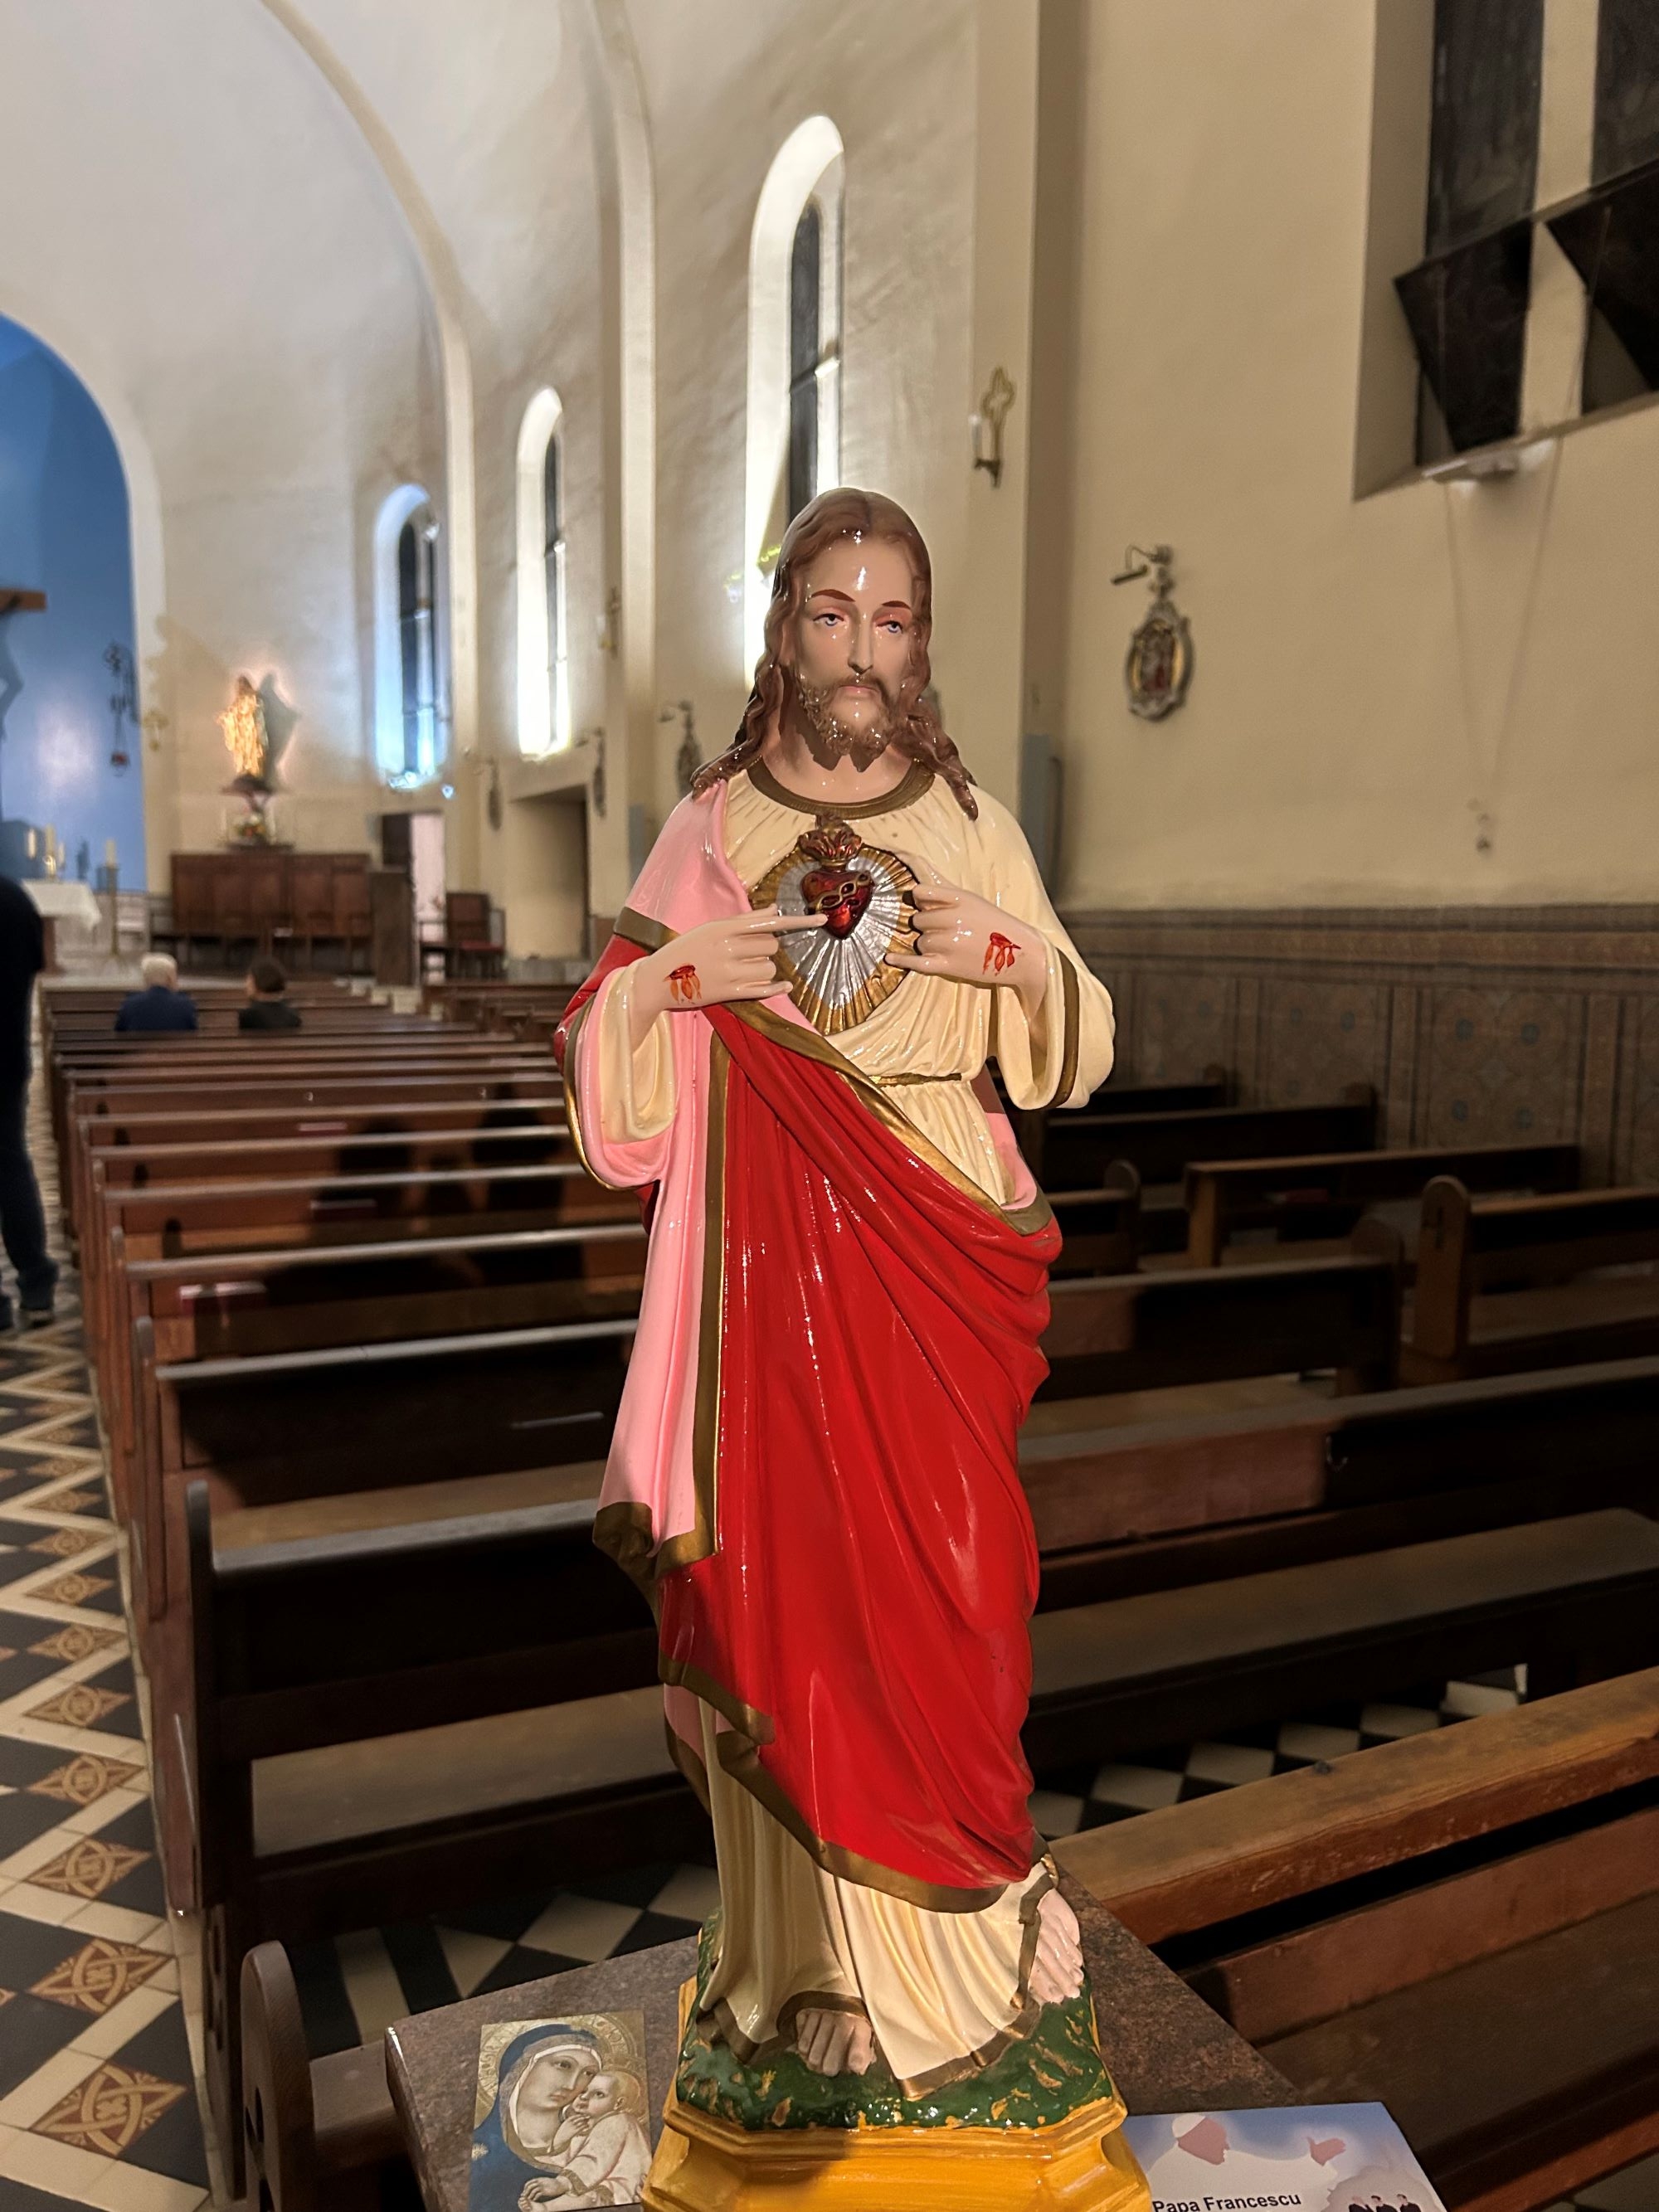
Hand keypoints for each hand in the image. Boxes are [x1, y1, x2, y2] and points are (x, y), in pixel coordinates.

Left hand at [518, 2181, 568, 2207]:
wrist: (560, 2184)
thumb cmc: (551, 2184)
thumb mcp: (544, 2181)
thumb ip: (539, 2182)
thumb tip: (533, 2186)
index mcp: (539, 2179)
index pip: (529, 2183)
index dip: (525, 2188)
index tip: (524, 2192)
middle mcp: (539, 2182)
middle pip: (529, 2186)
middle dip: (526, 2192)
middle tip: (524, 2197)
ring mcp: (542, 2186)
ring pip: (533, 2190)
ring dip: (530, 2196)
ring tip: (529, 2199)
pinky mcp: (545, 2190)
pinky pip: (538, 2195)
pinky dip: (535, 2198)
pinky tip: (534, 2200)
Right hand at [626, 908, 827, 1046]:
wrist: (658, 979)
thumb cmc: (686, 949)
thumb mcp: (711, 928)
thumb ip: (744, 920)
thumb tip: (774, 910)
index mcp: (723, 928)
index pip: (768, 922)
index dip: (798, 922)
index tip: (822, 919)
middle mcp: (727, 948)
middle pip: (771, 946)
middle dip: (766, 949)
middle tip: (746, 952)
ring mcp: (728, 972)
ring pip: (769, 968)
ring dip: (764, 969)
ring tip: (741, 969)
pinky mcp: (728, 994)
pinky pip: (764, 990)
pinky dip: (777, 988)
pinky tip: (786, 986)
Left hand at [884, 856, 1046, 1018]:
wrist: (1020, 953)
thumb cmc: (995, 924)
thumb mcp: (972, 900)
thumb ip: (944, 890)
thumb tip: (912, 862)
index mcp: (959, 899)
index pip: (921, 893)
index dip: (919, 900)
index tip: (921, 903)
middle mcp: (952, 919)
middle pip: (918, 920)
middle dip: (927, 925)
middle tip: (946, 930)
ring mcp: (949, 943)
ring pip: (919, 941)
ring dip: (928, 944)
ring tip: (950, 945)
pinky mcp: (947, 965)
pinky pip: (916, 962)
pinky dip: (902, 960)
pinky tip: (890, 957)